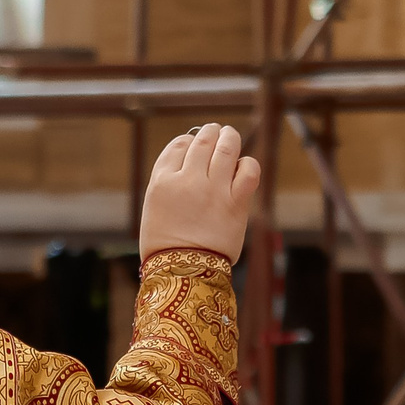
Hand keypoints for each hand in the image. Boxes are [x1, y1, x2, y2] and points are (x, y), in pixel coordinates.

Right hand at [138, 125, 261, 263]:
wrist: (183, 273)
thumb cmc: (166, 244)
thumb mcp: (155, 207)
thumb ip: (171, 181)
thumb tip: (192, 161)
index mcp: (162, 181)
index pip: (179, 145)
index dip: (189, 141)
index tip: (194, 145)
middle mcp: (188, 180)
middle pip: (203, 140)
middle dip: (211, 132)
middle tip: (217, 132)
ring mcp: (213, 190)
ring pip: (226, 147)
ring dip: (230, 137)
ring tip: (230, 136)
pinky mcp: (236, 203)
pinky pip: (249, 170)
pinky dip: (248, 164)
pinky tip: (243, 167)